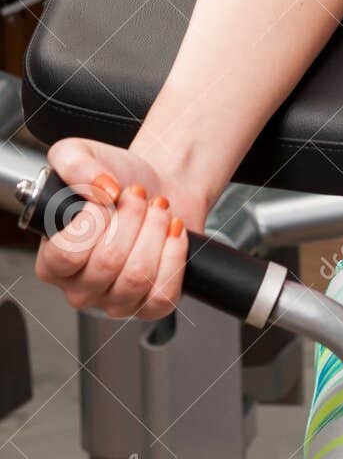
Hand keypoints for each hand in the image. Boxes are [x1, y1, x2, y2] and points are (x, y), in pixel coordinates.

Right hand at [34, 137, 207, 321]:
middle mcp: (80, 288)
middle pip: (108, 263)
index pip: (67, 253)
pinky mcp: (150, 305)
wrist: (159, 184)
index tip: (107, 195)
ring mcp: (115, 302)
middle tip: (138, 195)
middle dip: (132, 216)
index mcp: (53, 261)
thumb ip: (73, 162)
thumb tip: (96, 188)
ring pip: (138, 278)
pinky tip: (173, 232)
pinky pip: (163, 294)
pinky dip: (174, 255)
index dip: (94, 220)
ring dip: (155, 230)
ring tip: (157, 209)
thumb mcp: (82, 153)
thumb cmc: (117, 177)